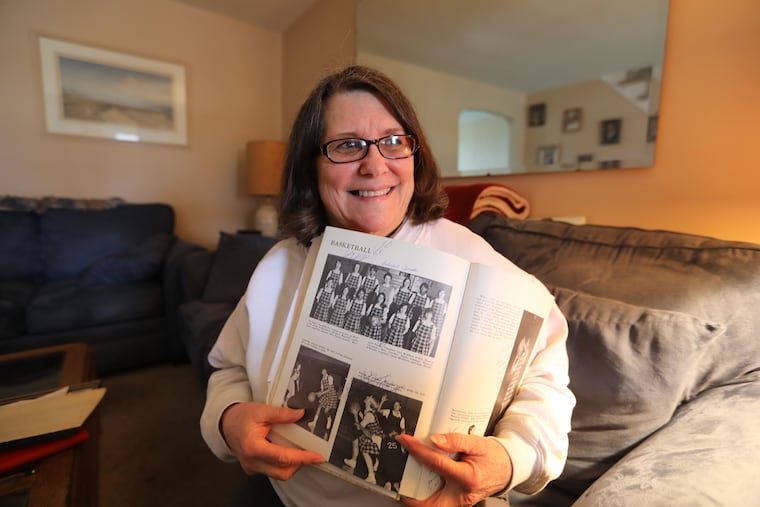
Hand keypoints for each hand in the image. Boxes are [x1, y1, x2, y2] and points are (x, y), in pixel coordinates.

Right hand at [221, 401, 323, 479]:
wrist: (226, 424)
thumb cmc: (241, 417)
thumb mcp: (261, 410)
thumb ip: (281, 414)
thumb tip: (299, 414)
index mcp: (253, 447)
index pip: (282, 457)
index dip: (302, 458)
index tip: (316, 457)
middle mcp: (251, 461)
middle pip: (282, 471)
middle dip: (299, 463)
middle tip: (310, 453)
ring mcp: (252, 467)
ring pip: (278, 474)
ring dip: (291, 464)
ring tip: (298, 450)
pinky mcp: (253, 468)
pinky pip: (272, 471)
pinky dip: (282, 464)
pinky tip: (286, 451)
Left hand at [397, 433, 511, 506]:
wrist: (507, 468)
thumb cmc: (493, 456)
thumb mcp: (478, 443)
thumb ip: (455, 440)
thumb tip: (434, 439)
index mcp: (467, 477)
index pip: (436, 463)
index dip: (418, 450)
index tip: (406, 441)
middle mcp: (461, 494)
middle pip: (429, 504)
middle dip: (411, 496)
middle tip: (397, 481)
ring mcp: (459, 501)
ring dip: (416, 497)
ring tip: (404, 480)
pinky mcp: (456, 502)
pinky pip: (437, 503)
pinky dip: (425, 496)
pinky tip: (418, 482)